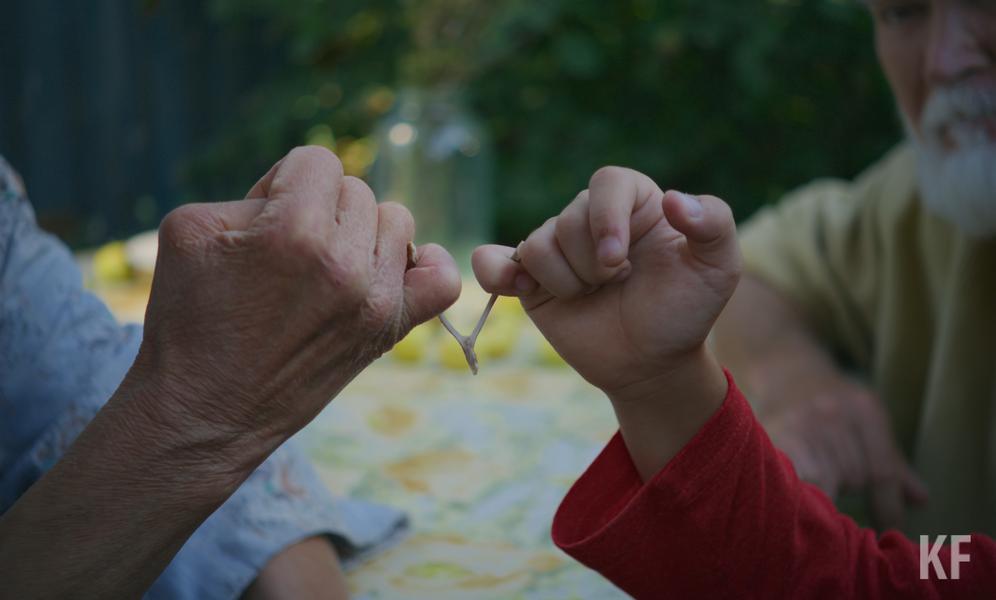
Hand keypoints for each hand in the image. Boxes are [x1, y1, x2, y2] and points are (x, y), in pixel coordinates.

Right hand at [132, 146, 459, 455]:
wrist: (204, 411)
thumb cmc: (189, 317)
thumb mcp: (191, 229)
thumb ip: (255, 191)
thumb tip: (304, 190)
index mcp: (294, 231)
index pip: (318, 161)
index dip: (287, 183)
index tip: (267, 221)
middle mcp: (344, 264)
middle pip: (357, 191)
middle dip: (320, 211)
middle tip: (287, 255)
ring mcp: (374, 301)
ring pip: (396, 222)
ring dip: (362, 235)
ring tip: (324, 268)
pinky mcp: (390, 331)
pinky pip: (442, 281)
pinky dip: (427, 267)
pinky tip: (390, 272)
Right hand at [473, 167, 740, 397]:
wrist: (652, 363)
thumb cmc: (685, 310)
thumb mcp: (718, 267)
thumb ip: (713, 223)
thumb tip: (675, 200)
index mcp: (634, 203)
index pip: (607, 183)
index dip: (606, 218)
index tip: (619, 262)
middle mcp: (591, 219)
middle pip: (568, 219)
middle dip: (592, 264)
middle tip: (617, 286)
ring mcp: (558, 249)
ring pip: (536, 245)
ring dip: (567, 283)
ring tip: (592, 297)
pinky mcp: (530, 280)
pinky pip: (494, 261)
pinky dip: (495, 270)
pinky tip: (515, 285)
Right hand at [756, 367, 928, 529]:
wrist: (787, 373)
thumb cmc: (837, 406)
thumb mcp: (869, 423)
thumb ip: (893, 463)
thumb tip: (921, 501)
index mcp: (865, 410)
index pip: (882, 470)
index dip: (887, 506)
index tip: (890, 530)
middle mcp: (835, 414)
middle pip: (853, 476)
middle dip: (849, 486)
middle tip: (839, 486)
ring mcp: (804, 423)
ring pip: (825, 479)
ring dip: (826, 490)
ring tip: (820, 486)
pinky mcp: (778, 434)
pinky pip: (798, 477)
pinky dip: (803, 490)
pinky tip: (803, 495)